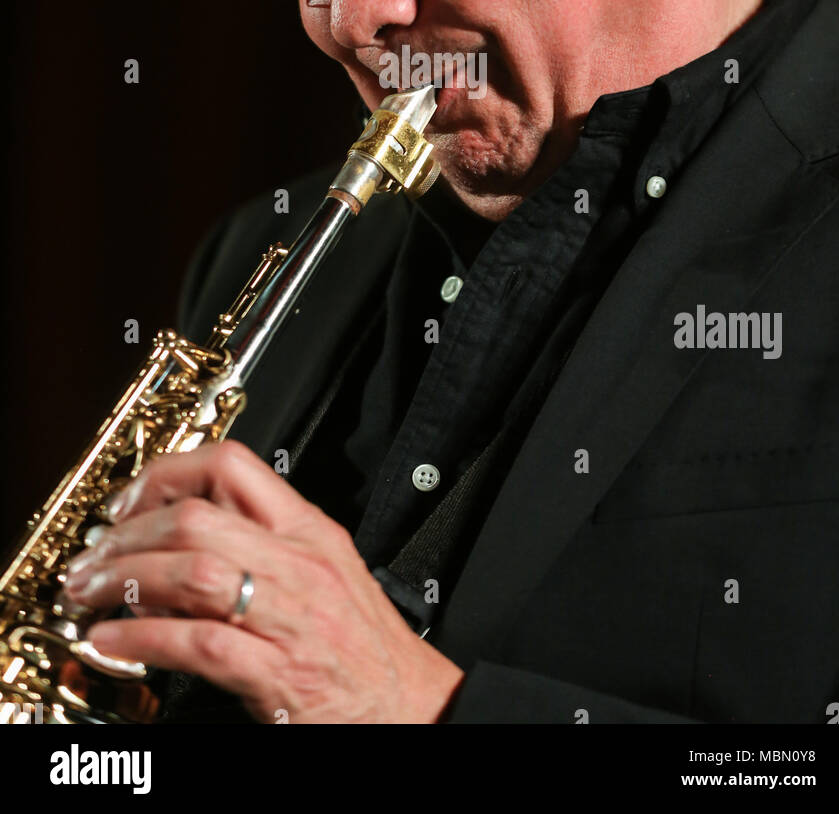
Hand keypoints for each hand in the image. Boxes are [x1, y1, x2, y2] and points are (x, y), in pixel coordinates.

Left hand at [62, 441, 464, 723]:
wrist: (415, 709)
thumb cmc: (366, 648)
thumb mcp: (322, 574)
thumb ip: (259, 550)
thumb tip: (176, 547)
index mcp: (310, 530)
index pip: (234, 465)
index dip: (166, 473)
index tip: (127, 501)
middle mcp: (300, 564)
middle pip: (198, 517)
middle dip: (128, 533)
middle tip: (92, 556)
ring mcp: (292, 618)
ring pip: (193, 572)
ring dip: (125, 579)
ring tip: (88, 594)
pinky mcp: (280, 675)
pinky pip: (199, 645)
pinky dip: (143, 640)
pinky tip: (110, 642)